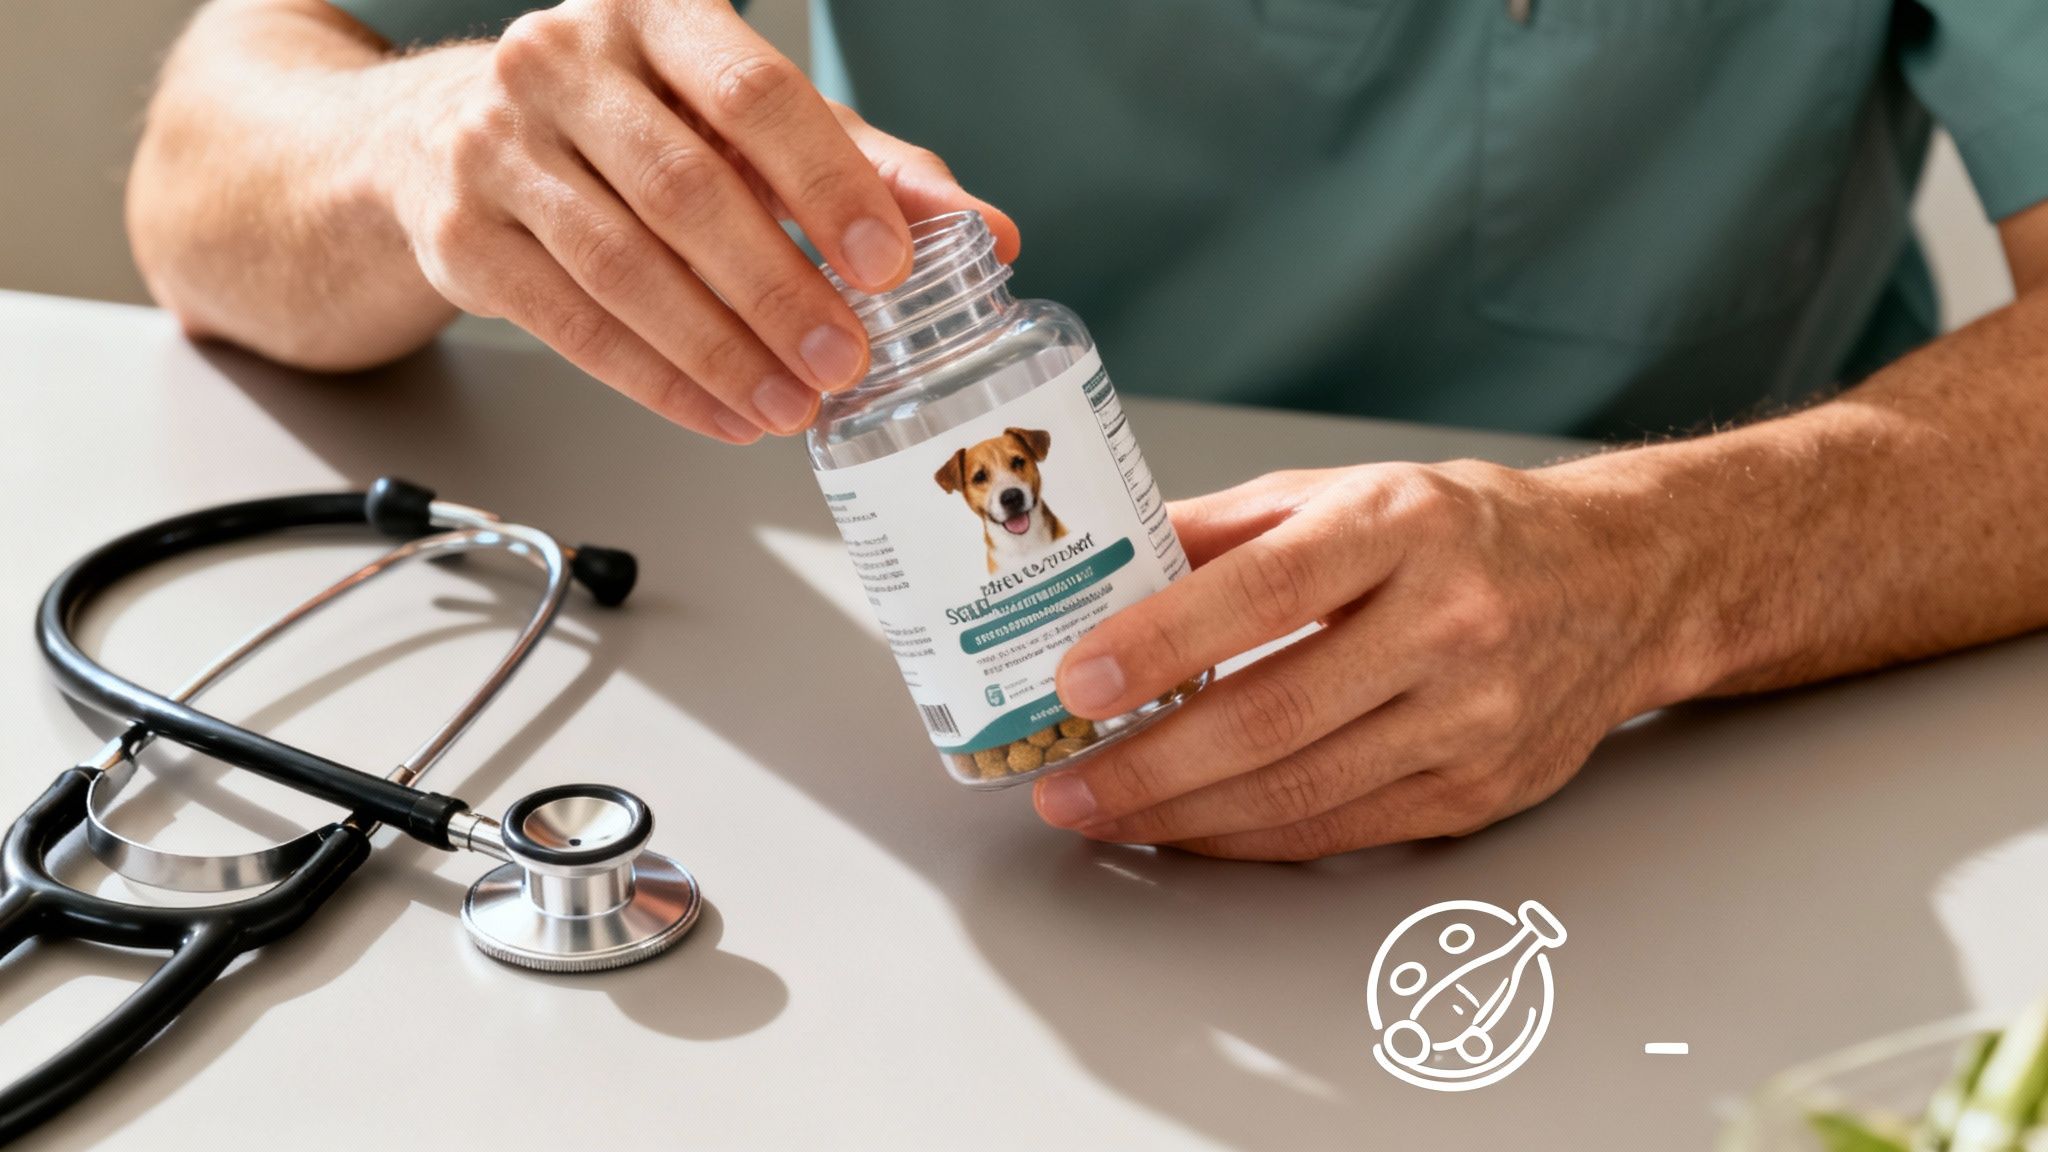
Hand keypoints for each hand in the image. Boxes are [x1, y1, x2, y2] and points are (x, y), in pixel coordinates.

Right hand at [388, 0, 1018, 441]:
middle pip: (687, 190)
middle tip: (845, 361)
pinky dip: (658, 382)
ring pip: (625, 266)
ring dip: (720, 351)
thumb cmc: (629, 120)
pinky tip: (722, 414)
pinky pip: (573, 325)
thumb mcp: (747, 123)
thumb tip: (981, 232)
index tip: (888, 266)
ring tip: (791, 405)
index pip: (756, 94)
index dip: (829, 185)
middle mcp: (564, 61)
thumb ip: (863, 167)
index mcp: (656, 12)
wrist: (445, 133)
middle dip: (778, 290)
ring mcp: (496, 144)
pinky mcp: (462, 234)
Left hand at [1034, 461, 1690, 859]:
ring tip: (1103, 814)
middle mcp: (1447, 622)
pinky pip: (1341, 830)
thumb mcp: (1347, 490)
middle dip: (1149, 764)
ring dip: (1182, 815)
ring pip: (1302, 790)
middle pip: (1274, 714)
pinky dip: (1248, 838)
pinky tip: (1186, 830)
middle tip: (1065, 784)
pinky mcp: (1480, 790)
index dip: (1160, 643)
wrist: (1623, 584)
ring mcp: (1473, 717)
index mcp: (1401, 526)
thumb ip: (1225, 528)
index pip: (1263, 590)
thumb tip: (1104, 568)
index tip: (1077, 681)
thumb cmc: (1468, 530)